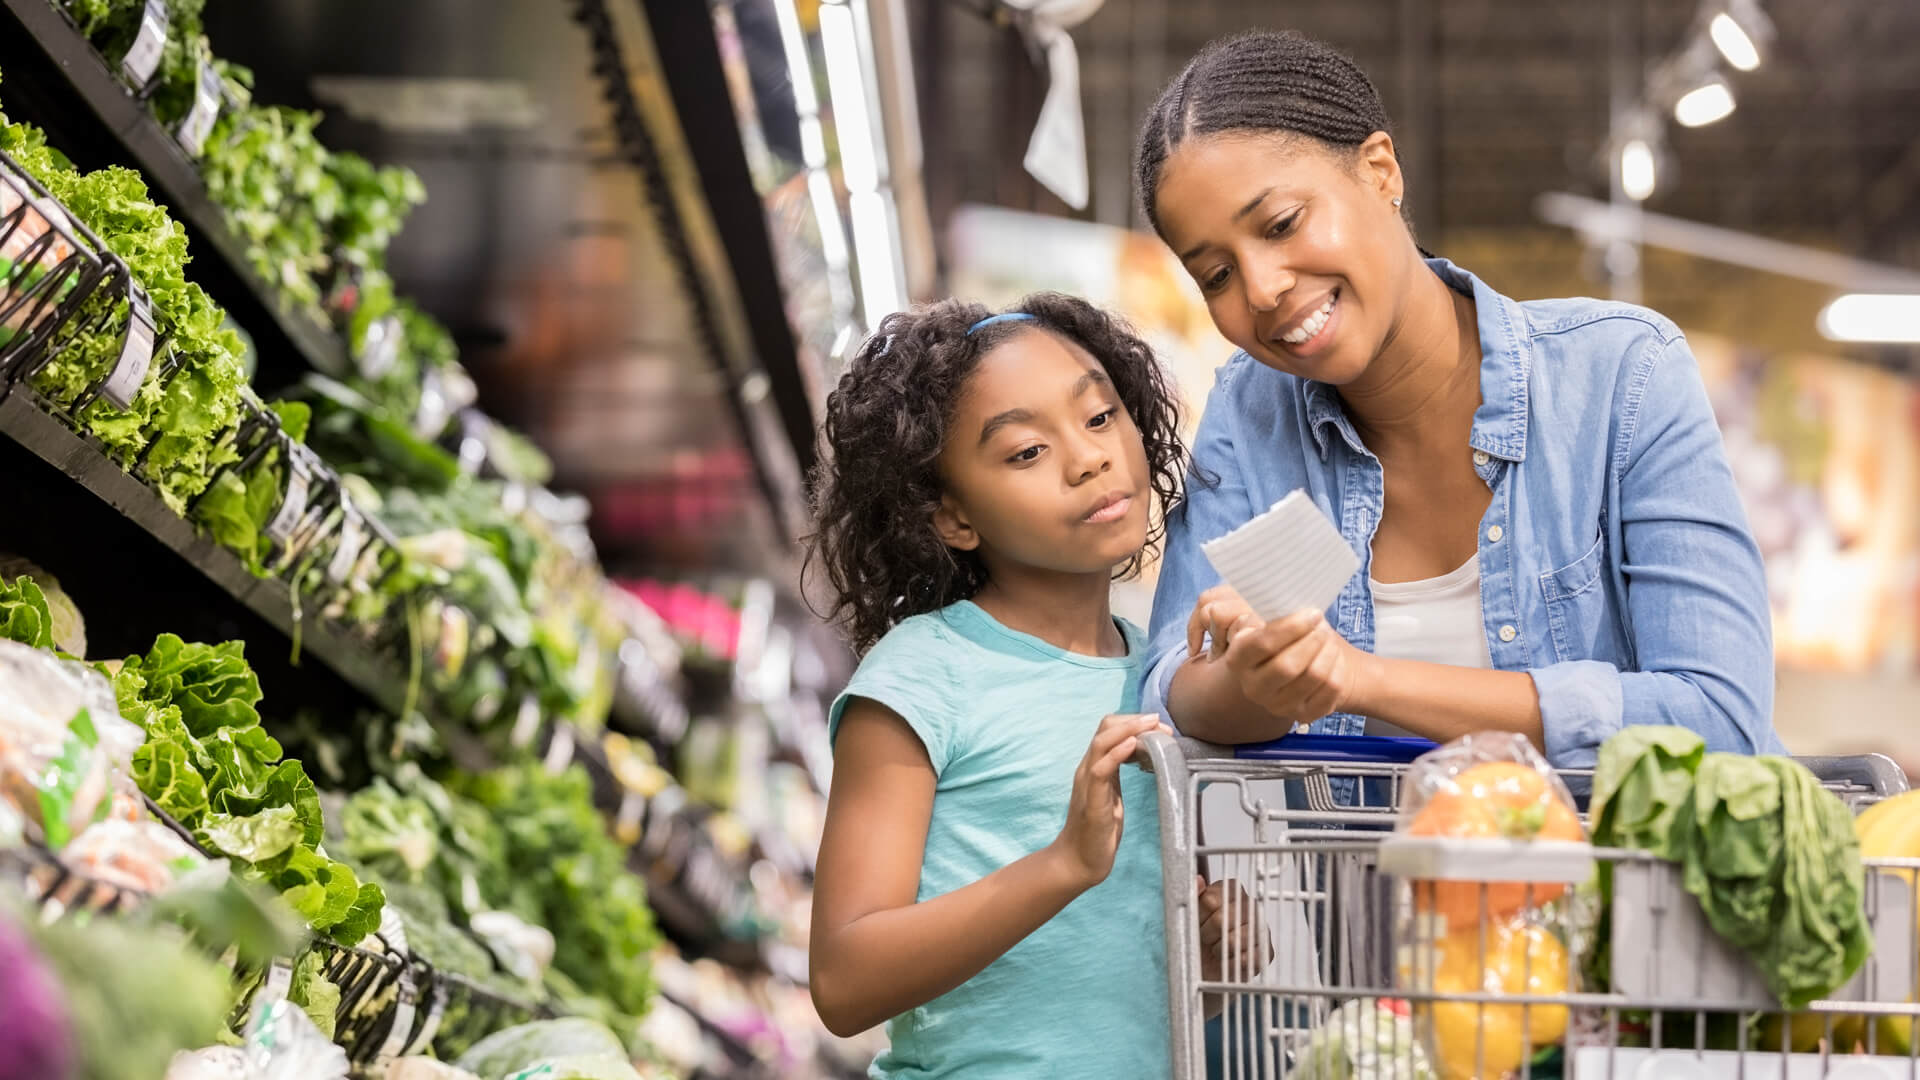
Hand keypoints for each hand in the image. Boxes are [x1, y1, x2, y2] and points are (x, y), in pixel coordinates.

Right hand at [1050, 714, 1165, 889]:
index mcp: (1095, 766)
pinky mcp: (1092, 802)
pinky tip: (1133, 746)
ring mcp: (1087, 784)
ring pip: (1101, 743)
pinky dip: (1117, 754)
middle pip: (1104, 728)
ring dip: (1128, 730)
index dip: (1132, 721)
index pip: (1108, 729)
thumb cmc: (1097, 831)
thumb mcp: (1112, 794)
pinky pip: (1101, 770)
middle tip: (1160, 723)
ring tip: (1151, 725)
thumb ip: (1119, 772)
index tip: (1157, 724)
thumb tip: (1141, 753)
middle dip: (1134, 720)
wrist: (1078, 861)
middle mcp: (1088, 769)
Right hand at [1191, 586, 1369, 727]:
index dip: (1291, 626)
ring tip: (1327, 638)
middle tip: (1322, 625)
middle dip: (1312, 640)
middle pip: (1288, 665)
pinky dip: (1337, 669)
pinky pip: (1330, 690)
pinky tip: (1333, 658)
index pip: (1262, 643)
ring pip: (1313, 676)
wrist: (1302, 669)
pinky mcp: (1302, 716)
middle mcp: (1252, 687)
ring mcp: (1277, 706)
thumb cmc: (1284, 639)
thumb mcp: (1267, 622)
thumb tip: (1282, 594)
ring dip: (1327, 652)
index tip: (1312, 613)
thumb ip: (1268, 612)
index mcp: (1237, 660)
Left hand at [1197, 876, 1271, 981]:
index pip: (1210, 900)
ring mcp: (1260, 926)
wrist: (1207, 969)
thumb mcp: (1190, 915)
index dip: (1199, 916)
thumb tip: (1198, 880)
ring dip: (1219, 950)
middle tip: (1207, 939)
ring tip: (1217, 949)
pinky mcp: (1266, 950)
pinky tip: (1228, 960)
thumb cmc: (1199, 938)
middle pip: (1220, 920)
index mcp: (1230, 890)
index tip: (1198, 922)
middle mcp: (1249, 904)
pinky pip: (1245, 958)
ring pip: (1233, 940)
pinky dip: (1231, 964)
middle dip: (1207, 935)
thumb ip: (1193, 896)